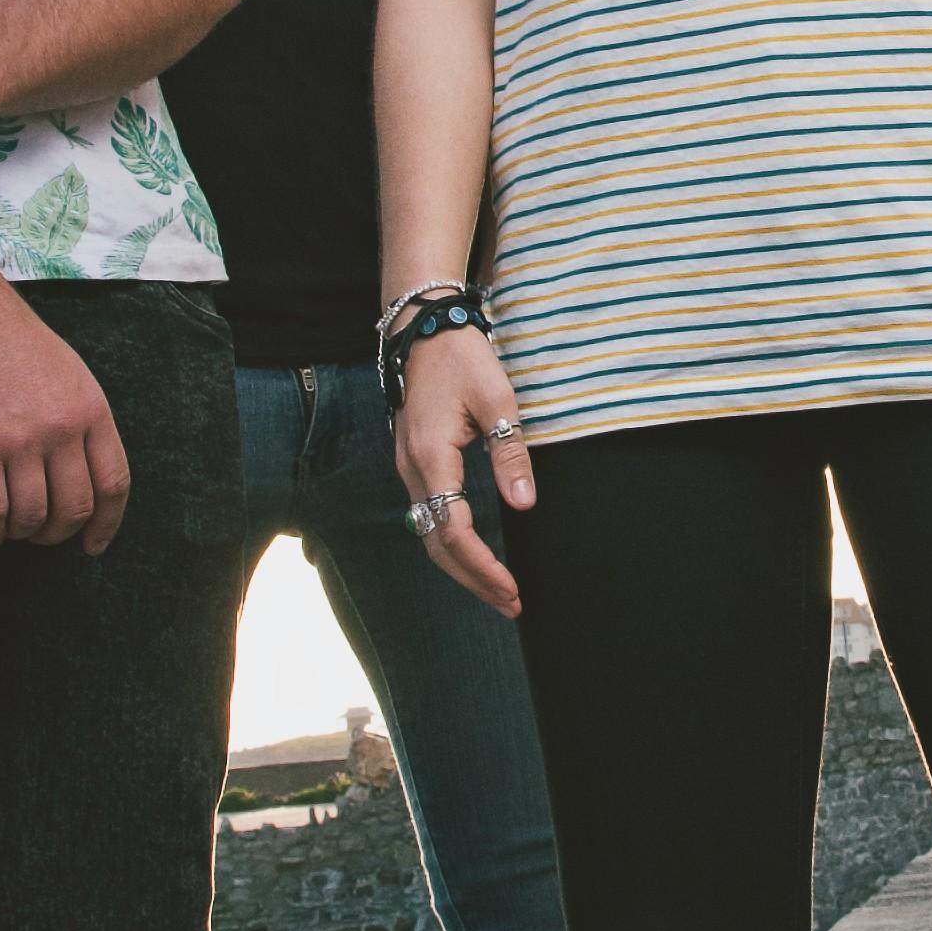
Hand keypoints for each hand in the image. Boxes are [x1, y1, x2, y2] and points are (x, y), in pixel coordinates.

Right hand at [0, 272, 131, 551]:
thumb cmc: (14, 341)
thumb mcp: (71, 374)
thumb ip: (83, 421)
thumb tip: (86, 474)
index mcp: (92, 410)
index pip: (113, 483)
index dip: (106, 524)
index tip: (94, 545)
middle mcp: (63, 428)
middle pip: (74, 507)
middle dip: (59, 533)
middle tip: (42, 536)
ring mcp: (22, 438)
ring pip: (33, 515)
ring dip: (23, 533)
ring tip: (13, 529)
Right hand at [392, 324, 531, 616]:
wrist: (423, 326)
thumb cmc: (462, 357)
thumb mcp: (498, 400)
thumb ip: (510, 453)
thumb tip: (524, 503)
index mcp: (431, 458)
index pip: (454, 530)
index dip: (483, 566)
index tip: (513, 588)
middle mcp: (411, 469)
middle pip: (436, 544)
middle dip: (473, 580)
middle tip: (511, 604)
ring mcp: (407, 466)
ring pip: (428, 533)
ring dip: (461, 566)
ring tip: (497, 590)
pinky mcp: (412, 461)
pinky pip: (426, 515)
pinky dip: (450, 543)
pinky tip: (474, 554)